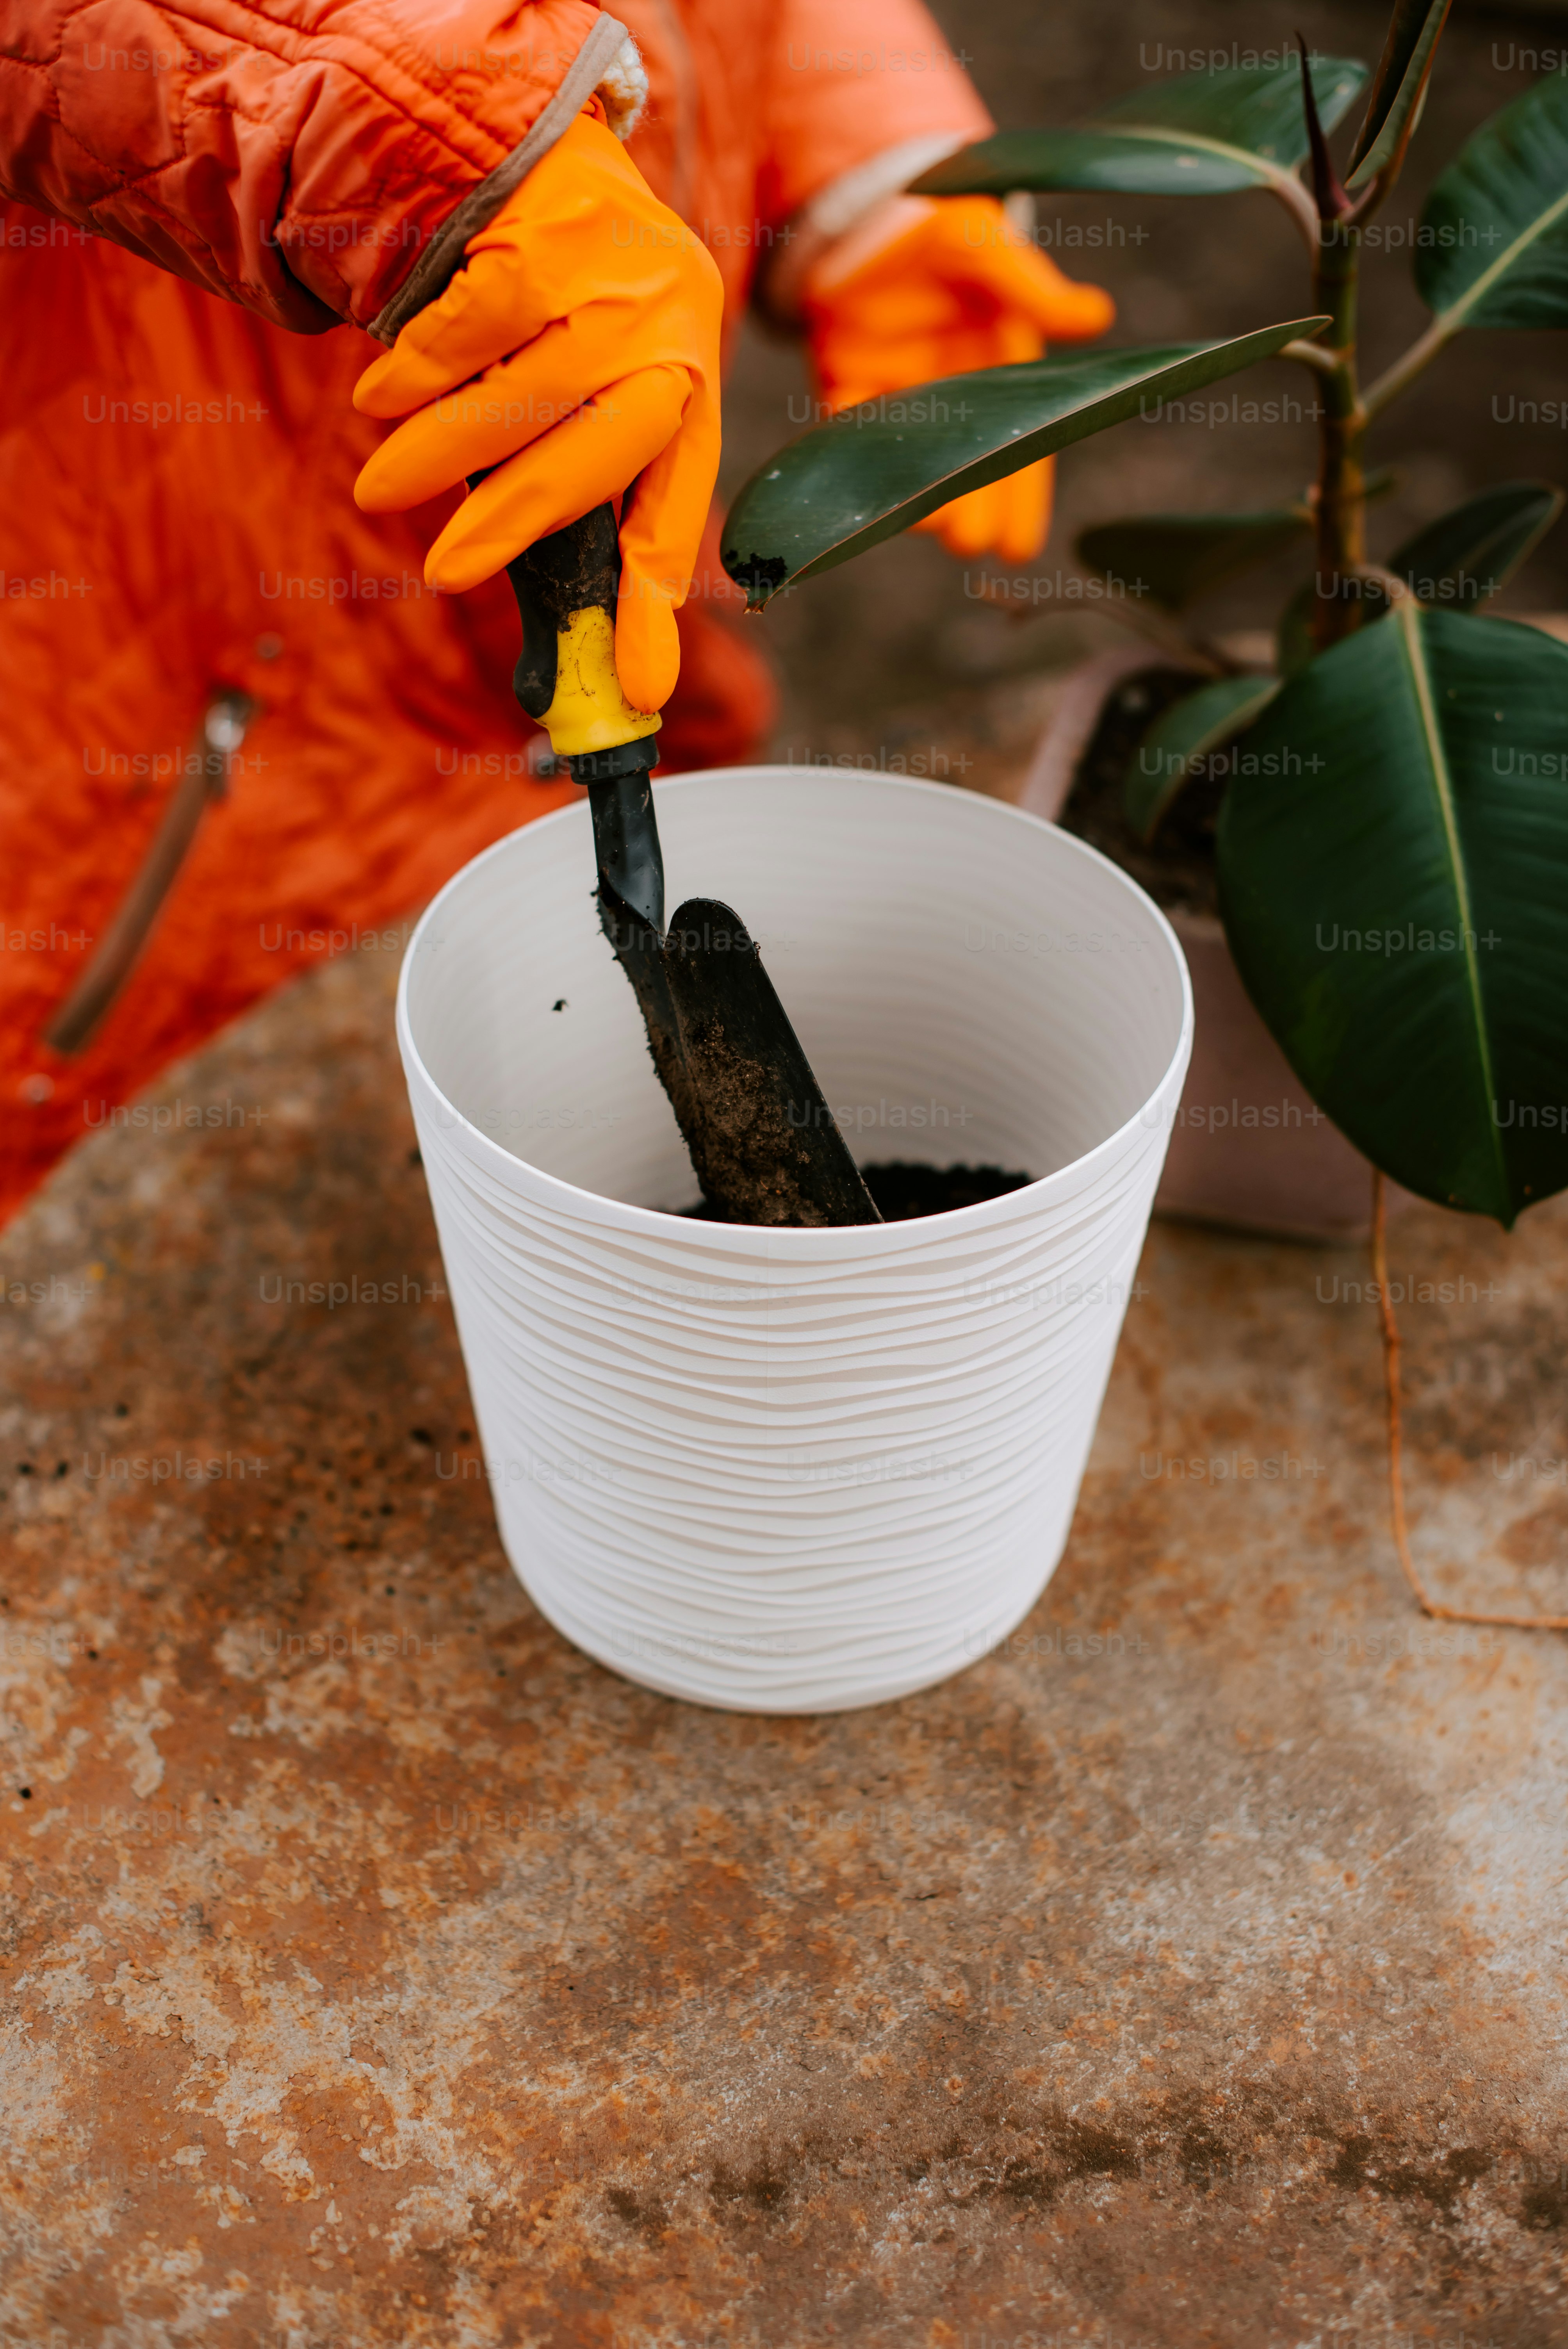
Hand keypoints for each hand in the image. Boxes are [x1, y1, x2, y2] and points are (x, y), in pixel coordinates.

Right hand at [352, 112, 722, 712]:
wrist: (534, 146)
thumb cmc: (555, 309)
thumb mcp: (588, 391)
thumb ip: (574, 495)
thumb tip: (573, 655)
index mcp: (691, 386)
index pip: (676, 508)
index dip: (657, 603)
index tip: (640, 688)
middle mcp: (672, 329)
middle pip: (597, 454)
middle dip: (515, 522)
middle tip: (444, 575)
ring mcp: (614, 276)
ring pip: (523, 395)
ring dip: (441, 454)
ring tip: (382, 489)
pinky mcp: (549, 230)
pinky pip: (472, 328)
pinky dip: (418, 373)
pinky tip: (383, 396)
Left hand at [805, 195, 1114, 564]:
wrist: (871, 208)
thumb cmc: (944, 224)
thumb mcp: (989, 246)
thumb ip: (1032, 285)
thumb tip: (1095, 316)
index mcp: (995, 367)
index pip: (1016, 444)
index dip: (1020, 498)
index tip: (1020, 548)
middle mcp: (945, 391)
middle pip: (963, 463)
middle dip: (969, 507)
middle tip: (973, 545)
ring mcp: (893, 389)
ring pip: (907, 456)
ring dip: (916, 494)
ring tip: (932, 527)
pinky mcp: (841, 377)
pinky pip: (846, 417)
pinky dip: (856, 440)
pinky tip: (865, 476)